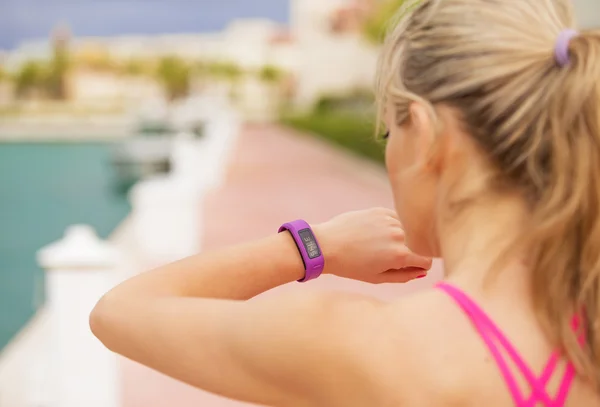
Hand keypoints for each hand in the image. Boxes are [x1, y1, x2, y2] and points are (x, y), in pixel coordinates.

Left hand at [313, 208, 431, 283]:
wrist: (327, 245)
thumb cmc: (351, 266)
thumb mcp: (378, 277)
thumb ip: (405, 276)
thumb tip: (422, 271)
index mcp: (400, 256)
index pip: (426, 261)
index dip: (418, 266)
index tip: (407, 267)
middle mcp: (399, 236)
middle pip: (413, 246)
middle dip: (402, 251)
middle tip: (378, 256)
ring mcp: (390, 221)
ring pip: (404, 231)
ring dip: (394, 237)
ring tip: (371, 244)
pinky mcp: (381, 210)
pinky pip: (394, 219)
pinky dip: (386, 226)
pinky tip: (370, 232)